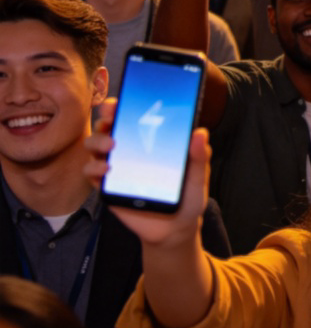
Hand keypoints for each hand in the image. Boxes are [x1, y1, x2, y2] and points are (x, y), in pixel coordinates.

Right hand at [85, 98, 208, 248]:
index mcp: (153, 140)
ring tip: (111, 145)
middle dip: (107, 116)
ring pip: (96, 146)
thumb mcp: (198, 177)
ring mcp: (117, 167)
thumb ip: (198, 157)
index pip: (136, 114)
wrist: (174, 230)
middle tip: (112, 117)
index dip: (127, 103)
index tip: (124, 97)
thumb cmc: (188, 198)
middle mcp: (131, 149)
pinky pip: (92, 173)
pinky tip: (105, 170)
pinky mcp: (108, 187)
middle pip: (110, 125)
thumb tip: (200, 132)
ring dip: (98, 140)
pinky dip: (93, 169)